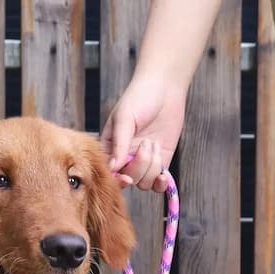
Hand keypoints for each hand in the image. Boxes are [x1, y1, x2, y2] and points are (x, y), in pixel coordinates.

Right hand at [101, 78, 186, 192]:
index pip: (110, 174)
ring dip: (152, 166)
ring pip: (144, 183)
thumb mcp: (125, 119)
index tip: (127, 177)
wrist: (164, 87)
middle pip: (129, 180)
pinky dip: (161, 183)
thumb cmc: (139, 98)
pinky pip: (158, 184)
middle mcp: (125, 159)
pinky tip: (164, 176)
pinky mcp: (160, 163)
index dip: (118, 180)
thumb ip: (119, 144)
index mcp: (110, 149)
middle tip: (146, 143)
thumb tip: (113, 169)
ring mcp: (143, 163)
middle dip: (140, 166)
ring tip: (154, 144)